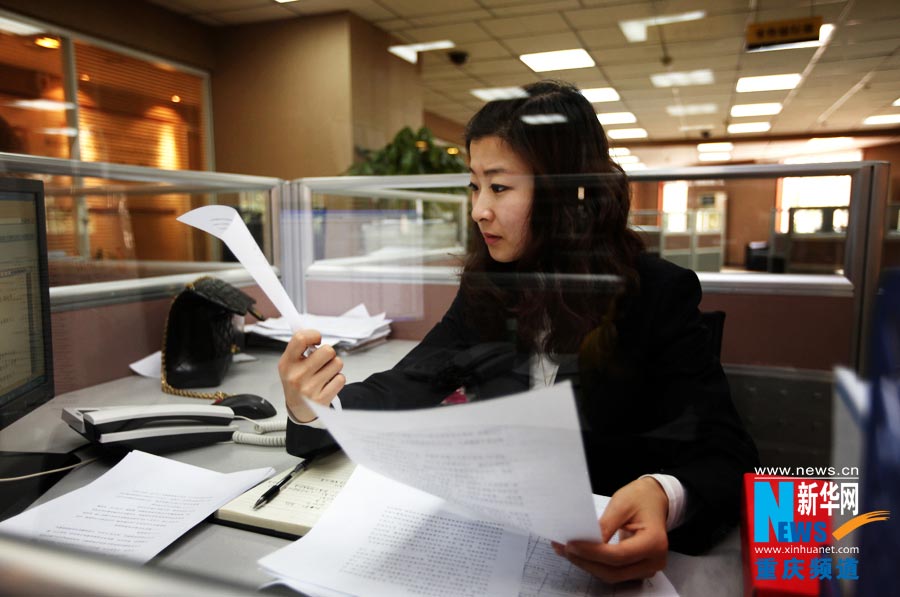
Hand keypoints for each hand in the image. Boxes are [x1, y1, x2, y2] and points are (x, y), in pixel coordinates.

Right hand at [278, 329, 344, 422]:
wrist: (299, 409)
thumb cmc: (296, 382)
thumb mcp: (290, 364)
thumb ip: (299, 348)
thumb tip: (314, 333)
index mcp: (287, 363)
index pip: (300, 338)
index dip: (313, 335)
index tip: (317, 340)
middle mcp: (296, 375)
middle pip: (327, 350)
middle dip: (329, 353)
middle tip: (323, 360)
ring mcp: (309, 388)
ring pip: (337, 363)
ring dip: (334, 366)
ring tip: (325, 372)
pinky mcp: (322, 399)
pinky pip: (341, 378)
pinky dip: (337, 379)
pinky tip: (328, 383)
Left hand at [552, 477, 668, 582]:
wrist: (653, 500)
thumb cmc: (640, 499)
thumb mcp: (621, 504)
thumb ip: (605, 526)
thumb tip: (587, 542)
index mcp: (654, 543)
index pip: (619, 556)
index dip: (592, 553)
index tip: (571, 545)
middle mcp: (654, 561)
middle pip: (614, 571)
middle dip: (586, 562)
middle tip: (564, 548)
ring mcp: (647, 568)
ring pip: (612, 575)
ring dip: (588, 565)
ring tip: (566, 550)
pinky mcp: (637, 569)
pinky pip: (614, 571)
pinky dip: (595, 564)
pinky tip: (580, 554)